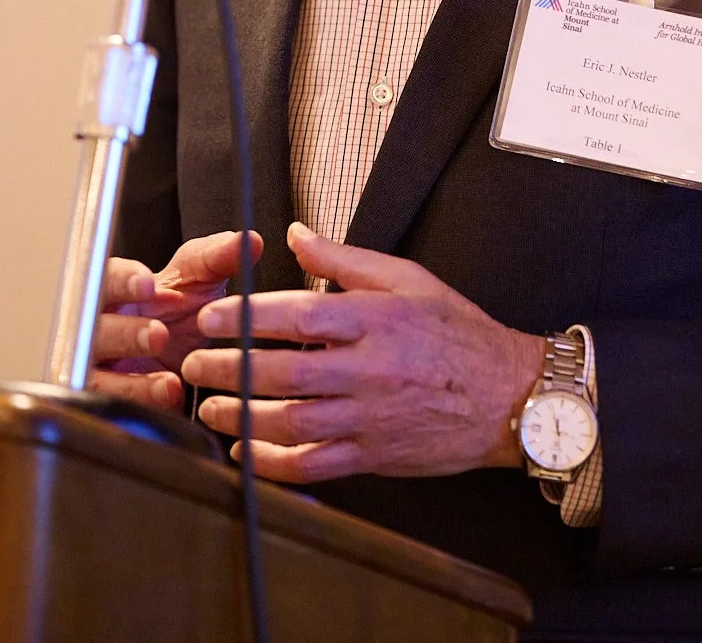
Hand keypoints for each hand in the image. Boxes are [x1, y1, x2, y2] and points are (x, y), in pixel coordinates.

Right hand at [90, 229, 262, 409]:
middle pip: (94, 329)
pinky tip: (166, 404)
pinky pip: (111, 410)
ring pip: (96, 377)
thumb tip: (248, 241)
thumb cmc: (178, 310)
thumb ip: (218, 258)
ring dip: (131, 381)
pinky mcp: (110, 402)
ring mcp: (100, 368)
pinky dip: (140, 408)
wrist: (180, 356)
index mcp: (116, 290)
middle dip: (125, 333)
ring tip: (169, 382)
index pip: (105, 278)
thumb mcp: (200, 280)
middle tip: (159, 334)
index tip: (148, 285)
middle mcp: (99, 328)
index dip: (123, 281)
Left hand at [182, 222, 544, 483]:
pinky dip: (274, 465)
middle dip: (231, 368)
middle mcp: (372, 369)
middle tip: (193, 362)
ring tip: (209, 408)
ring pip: (294, 422)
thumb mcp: (408, 278)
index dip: (248, 317)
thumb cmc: (457, 332)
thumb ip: (345, 259)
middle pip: (287, 371)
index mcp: (378, 319)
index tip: (212, 317)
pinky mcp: (375, 456)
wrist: (508, 396)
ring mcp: (372, 417)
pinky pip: (315, 466)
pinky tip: (246, 456)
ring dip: (242, 417)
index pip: (301, 315)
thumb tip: (296, 234)